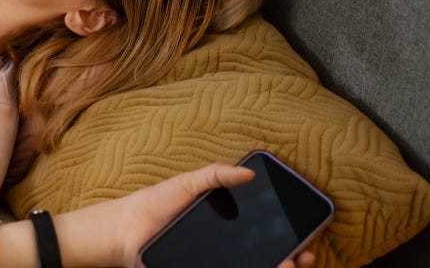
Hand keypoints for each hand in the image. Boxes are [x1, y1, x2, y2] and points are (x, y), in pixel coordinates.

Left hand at [90, 163, 314, 267]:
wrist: (121, 231)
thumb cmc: (153, 206)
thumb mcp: (186, 183)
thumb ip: (215, 174)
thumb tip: (248, 172)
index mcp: (223, 227)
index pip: (264, 235)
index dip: (289, 238)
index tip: (307, 236)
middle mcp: (222, 250)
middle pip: (264, 257)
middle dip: (289, 258)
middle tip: (302, 255)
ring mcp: (212, 263)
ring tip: (286, 265)